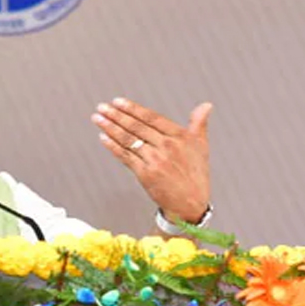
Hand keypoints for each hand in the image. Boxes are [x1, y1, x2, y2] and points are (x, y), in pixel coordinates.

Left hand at [92, 98, 212, 222]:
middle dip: (116, 115)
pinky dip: (113, 147)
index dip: (133, 109)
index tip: (118, 101)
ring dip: (110, 128)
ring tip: (98, 119)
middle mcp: (167, 147)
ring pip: (129, 140)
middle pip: (137, 127)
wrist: (190, 203)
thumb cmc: (196, 175)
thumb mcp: (201, 146)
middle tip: (102, 107)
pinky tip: (103, 138)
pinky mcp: (146, 174)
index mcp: (179, 136)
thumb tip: (206, 106)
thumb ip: (199, 123)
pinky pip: (126, 157)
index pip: (151, 118)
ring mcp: (155, 160)